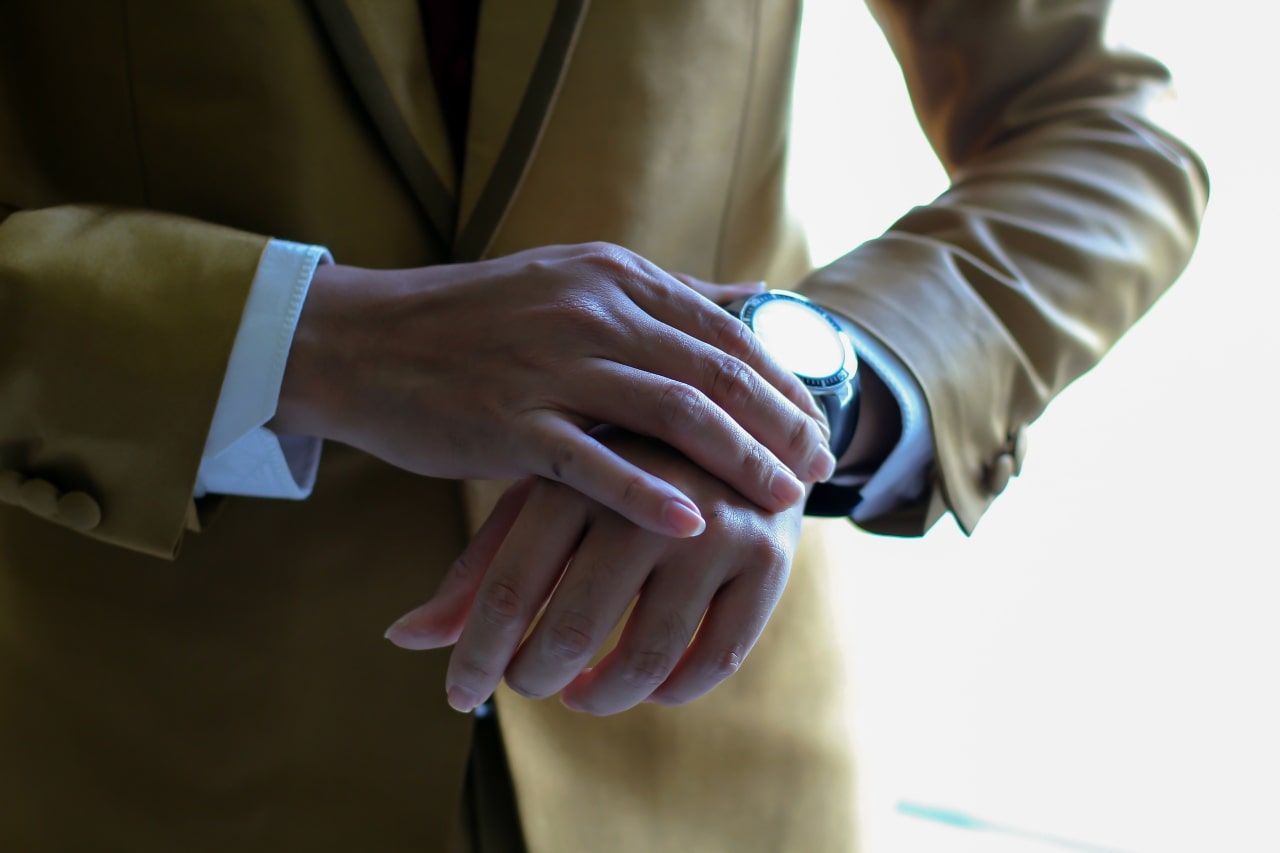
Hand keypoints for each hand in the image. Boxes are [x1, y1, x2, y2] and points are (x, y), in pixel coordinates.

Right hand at [273, 242, 834, 536]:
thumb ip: (657, 297)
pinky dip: (649, 493)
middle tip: (822, 468)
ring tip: (784, 499)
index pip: (726, 331)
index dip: (784, 381)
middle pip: (715, 372)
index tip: (819, 424)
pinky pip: (595, 461)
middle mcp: (592, 311)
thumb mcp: (569, 284)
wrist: (363, 341)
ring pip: (673, 413)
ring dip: (740, 459)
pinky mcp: (509, 421)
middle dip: (781, 424)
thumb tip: (746, 304)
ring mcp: (551, 365)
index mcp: (614, 277)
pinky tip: (695, 522)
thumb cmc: (473, 324)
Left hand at [384, 431, 804, 714]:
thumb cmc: (614, 462)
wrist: (731, 406)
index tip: (459, 694)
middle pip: (572, 627)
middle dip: (535, 676)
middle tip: (525, 684)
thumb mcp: (544, 496)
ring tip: (582, 696)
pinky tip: (653, 687)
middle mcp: (646, 499)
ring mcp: (716, 529)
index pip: (508, 588)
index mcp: (578, 473)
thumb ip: (480, 567)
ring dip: (604, 696)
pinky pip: (720, 655)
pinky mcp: (772, 555)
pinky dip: (678, 688)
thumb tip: (400, 637)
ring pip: (647, 655)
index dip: (476, 655)